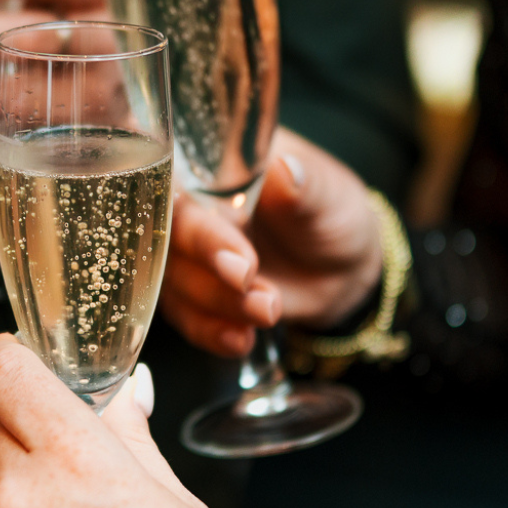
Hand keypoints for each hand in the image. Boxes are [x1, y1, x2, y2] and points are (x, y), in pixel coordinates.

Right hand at [160, 129, 382, 357]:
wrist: (342, 269)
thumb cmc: (332, 215)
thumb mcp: (328, 195)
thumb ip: (304, 184)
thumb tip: (286, 170)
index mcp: (210, 167)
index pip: (174, 180)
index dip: (189, 212)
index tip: (230, 244)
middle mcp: (189, 207)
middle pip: (165, 234)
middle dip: (204, 260)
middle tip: (245, 277)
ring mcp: (186, 254)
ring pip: (173, 280)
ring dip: (219, 301)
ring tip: (269, 308)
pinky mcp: (191, 294)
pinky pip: (185, 318)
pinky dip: (210, 331)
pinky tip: (239, 340)